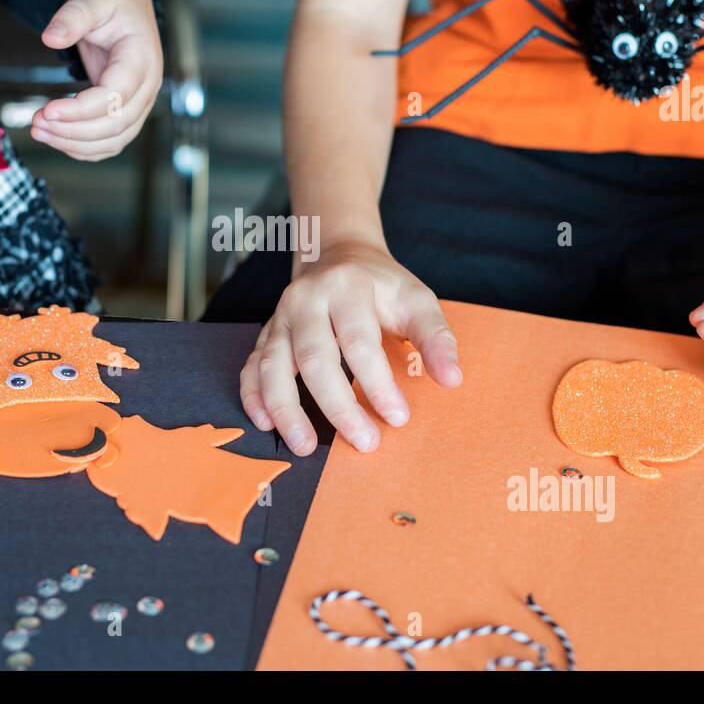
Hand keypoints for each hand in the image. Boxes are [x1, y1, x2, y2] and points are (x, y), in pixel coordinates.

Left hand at [32, 0, 161, 160]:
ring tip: (39, 131)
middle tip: (36, 122)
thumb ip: (72, 15)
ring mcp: (140, 102)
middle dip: (73, 130)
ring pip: (114, 139)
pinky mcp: (127, 111)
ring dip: (75, 142)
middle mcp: (147, 85)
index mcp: (142, 58)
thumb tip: (50, 37)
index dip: (82, 109)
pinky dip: (84, 147)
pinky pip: (110, 141)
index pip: (117, 96)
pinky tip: (57, 139)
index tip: (47, 110)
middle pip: (116, 124)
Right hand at [240, 239, 462, 455]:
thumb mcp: (416, 299)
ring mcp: (280, 318)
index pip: (359, 341)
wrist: (338, 255)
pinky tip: (265, 423)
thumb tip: (452, 379)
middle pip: (314, 358)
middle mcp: (305, 300)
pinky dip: (253, 396)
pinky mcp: (266, 334)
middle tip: (363, 442)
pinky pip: (251, 366)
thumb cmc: (381, 286)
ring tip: (305, 448)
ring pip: (273, 365)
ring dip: (286, 409)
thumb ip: (435, 338)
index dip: (378, 383)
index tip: (398, 418)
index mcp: (346, 287)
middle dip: (337, 406)